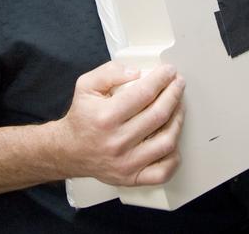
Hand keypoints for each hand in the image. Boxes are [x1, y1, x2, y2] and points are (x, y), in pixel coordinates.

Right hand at [53, 61, 184, 186]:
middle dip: (174, 94)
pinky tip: (172, 138)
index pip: (143, 94)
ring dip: (177, 120)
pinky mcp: (132, 178)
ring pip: (166, 142)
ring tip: (178, 106)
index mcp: (105, 117)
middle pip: (158, 115)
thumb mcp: (86, 86)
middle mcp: (116, 141)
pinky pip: (163, 171)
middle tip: (178, 83)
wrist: (69, 151)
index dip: (161, 79)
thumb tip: (136, 73)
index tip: (169, 71)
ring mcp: (126, 163)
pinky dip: (174, 156)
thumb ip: (109, 72)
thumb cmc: (82, 117)